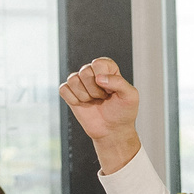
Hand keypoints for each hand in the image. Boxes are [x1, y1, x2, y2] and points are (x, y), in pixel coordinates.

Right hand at [58, 58, 142, 172]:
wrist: (112, 130)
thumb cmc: (123, 112)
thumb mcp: (130, 96)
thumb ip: (119, 82)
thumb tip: (98, 78)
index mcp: (108, 68)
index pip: (98, 63)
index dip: (104, 79)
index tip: (111, 91)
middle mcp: (93, 72)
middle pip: (85, 71)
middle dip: (95, 90)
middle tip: (103, 98)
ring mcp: (80, 82)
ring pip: (73, 80)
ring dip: (84, 96)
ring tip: (94, 101)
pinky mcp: (70, 92)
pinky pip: (64, 89)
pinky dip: (73, 100)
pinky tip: (83, 105)